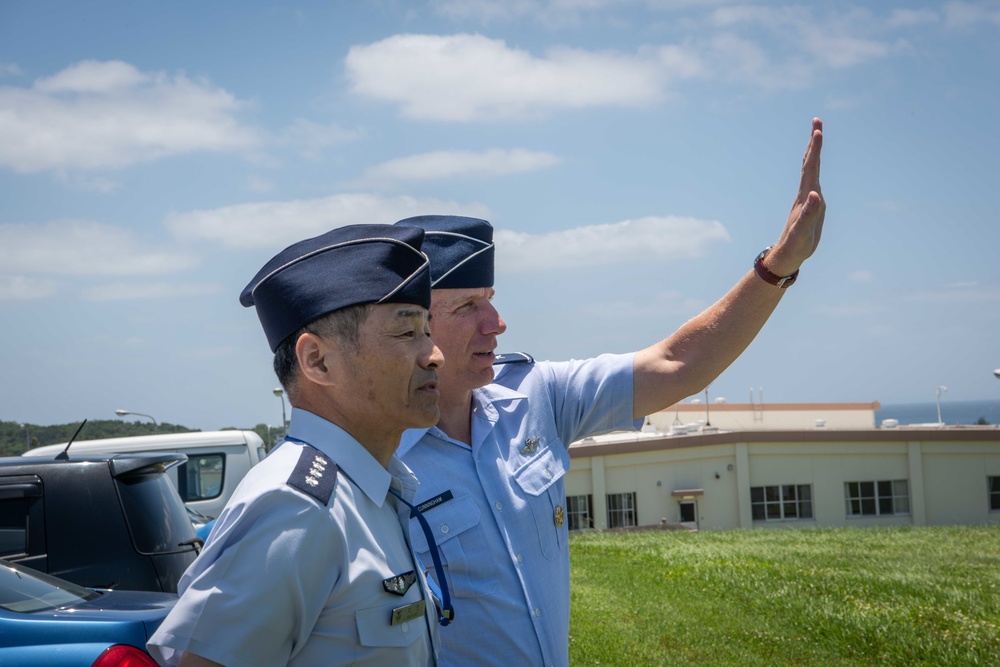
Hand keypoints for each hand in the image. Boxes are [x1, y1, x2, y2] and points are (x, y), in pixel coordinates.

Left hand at [764, 118, 824, 276]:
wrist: (787, 255)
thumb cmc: (795, 245)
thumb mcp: (803, 232)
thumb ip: (809, 214)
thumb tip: (815, 194)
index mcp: (805, 196)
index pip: (811, 168)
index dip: (815, 149)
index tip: (817, 130)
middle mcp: (806, 193)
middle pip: (810, 163)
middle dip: (814, 143)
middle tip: (817, 121)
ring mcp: (808, 198)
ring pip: (811, 170)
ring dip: (814, 152)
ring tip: (817, 135)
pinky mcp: (810, 204)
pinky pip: (814, 180)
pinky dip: (816, 168)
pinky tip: (816, 166)